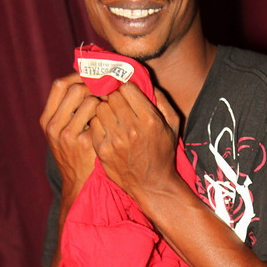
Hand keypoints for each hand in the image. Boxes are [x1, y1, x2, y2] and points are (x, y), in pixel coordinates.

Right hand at [40, 73, 99, 201]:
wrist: (80, 183)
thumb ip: (68, 109)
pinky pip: (99, 116)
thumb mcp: (62, 132)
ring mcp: (68, 135)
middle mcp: (53, 126)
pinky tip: (112, 121)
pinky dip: (107, 115)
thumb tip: (86, 78)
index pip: (59, 85)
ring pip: (88, 100)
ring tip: (108, 109)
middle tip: (105, 92)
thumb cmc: (75, 153)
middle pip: (74, 88)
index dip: (77, 77)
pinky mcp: (85, 143)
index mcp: (47, 120)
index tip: (93, 78)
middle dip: (93, 87)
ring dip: (102, 101)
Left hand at [90, 81, 180, 201]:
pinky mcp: (102, 149)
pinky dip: (98, 124)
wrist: (152, 185)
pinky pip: (94, 124)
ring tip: (112, 117)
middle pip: (112, 96)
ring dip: (105, 109)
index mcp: (149, 120)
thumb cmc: (163, 153)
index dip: (127, 88)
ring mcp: (115, 140)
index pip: (127, 88)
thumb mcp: (173, 125)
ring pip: (100, 108)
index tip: (127, 94)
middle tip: (118, 104)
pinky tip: (107, 129)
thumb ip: (162, 100)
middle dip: (115, 97)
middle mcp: (131, 128)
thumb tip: (146, 81)